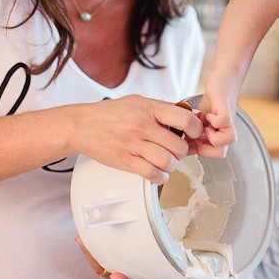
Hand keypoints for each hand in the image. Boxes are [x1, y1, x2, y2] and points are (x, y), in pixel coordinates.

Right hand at [73, 95, 203, 184]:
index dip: (196, 130)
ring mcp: (134, 144)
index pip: (185, 119)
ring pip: (168, 161)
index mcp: (149, 109)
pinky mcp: (126, 161)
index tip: (194, 134)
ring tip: (166, 161)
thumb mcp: (138, 102)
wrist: (82, 125)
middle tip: (176, 151)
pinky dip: (160, 177)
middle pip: (178, 145)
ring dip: (171, 165)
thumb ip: (162, 109)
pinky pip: (152, 174)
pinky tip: (158, 172)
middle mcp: (143, 126)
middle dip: (182, 152)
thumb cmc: (111, 114)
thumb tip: (189, 116)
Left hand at [75, 236, 175, 278]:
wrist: (147, 228)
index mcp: (155, 278)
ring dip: (101, 266)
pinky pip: (96, 260)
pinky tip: (81, 239)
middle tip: (119, 277)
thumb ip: (179, 229)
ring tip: (94, 256)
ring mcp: (122, 269)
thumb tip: (179, 203)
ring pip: (110, 275)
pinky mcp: (107, 260)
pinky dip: (89, 250)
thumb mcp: (170, 237)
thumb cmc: (162, 235)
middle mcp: (138, 278)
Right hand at [194, 70, 241, 154]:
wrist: (222, 79)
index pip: (213, 155)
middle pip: (220, 153)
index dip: (198, 151)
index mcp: (216, 137)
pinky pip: (223, 122)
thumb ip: (189, 134)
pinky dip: (213, 120)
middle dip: (203, 147)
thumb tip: (175, 145)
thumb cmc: (210, 101)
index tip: (189, 139)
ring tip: (203, 125)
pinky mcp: (227, 111)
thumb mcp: (196, 121)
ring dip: (210, 137)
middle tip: (196, 135)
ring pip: (226, 142)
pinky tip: (208, 113)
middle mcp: (224, 132)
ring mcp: (227, 123)